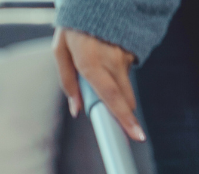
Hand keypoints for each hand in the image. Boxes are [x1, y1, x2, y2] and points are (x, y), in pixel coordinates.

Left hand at [53, 27, 145, 141]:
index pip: (111, 97)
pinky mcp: (132, 51)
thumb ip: (67, 82)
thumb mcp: (61, 50)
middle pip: (125, 99)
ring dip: (116, 87)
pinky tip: (107, 55)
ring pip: (126, 87)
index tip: (137, 135)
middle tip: (114, 114)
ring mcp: (124, 56)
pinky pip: (127, 72)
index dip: (125, 119)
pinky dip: (118, 71)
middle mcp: (111, 61)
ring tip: (100, 66)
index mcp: (90, 62)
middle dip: (121, 111)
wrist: (97, 0)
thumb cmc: (75, 25)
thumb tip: (76, 110)